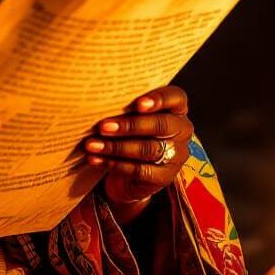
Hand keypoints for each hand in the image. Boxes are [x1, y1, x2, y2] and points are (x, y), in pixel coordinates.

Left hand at [85, 86, 192, 206]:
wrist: (130, 173)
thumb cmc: (129, 133)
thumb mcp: (130, 116)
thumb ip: (125, 107)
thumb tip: (99, 100)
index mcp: (176, 108)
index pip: (176, 97)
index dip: (159, 99)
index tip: (138, 104)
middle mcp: (181, 130)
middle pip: (160, 125)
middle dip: (130, 126)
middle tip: (103, 126)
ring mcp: (176, 155)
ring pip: (148, 149)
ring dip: (116, 147)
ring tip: (92, 144)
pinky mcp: (165, 177)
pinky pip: (140, 170)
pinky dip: (114, 164)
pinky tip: (96, 159)